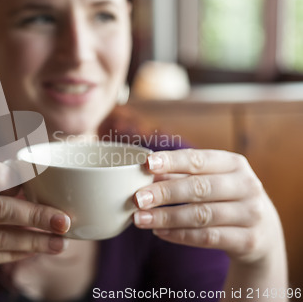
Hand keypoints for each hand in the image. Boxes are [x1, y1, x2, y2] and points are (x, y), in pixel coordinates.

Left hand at [133, 149, 282, 264]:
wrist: (262, 230)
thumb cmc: (224, 196)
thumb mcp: (209, 179)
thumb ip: (179, 174)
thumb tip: (143, 173)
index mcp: (234, 164)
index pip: (198, 160)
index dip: (172, 161)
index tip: (146, 164)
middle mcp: (246, 186)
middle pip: (199, 188)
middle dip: (164, 193)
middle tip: (137, 198)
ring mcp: (251, 214)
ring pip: (201, 215)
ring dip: (166, 217)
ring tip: (140, 219)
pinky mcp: (248, 240)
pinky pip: (207, 238)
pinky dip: (180, 235)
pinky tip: (159, 232)